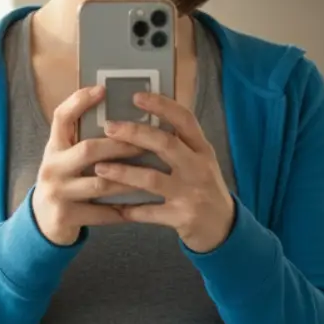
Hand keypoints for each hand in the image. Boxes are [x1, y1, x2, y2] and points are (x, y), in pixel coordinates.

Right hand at [32, 85, 143, 245]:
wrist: (43, 221)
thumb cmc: (65, 181)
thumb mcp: (66, 158)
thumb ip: (82, 141)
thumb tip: (122, 119)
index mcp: (53, 148)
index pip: (61, 117)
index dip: (79, 102)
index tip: (102, 90)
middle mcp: (52, 167)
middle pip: (89, 150)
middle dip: (121, 145)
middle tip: (146, 142)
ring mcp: (57, 192)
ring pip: (101, 183)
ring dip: (129, 179)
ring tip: (153, 174)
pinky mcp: (65, 216)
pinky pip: (101, 213)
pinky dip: (123, 210)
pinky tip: (142, 206)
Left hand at [94, 93, 235, 252]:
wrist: (224, 227)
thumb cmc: (205, 188)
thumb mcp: (201, 162)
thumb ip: (180, 144)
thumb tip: (143, 123)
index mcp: (202, 150)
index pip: (185, 120)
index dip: (161, 106)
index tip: (137, 96)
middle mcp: (198, 168)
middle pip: (165, 144)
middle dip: (134, 134)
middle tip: (109, 127)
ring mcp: (191, 193)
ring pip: (151, 179)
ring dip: (123, 173)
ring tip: (99, 168)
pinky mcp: (182, 217)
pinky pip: (149, 212)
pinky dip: (130, 209)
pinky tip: (114, 207)